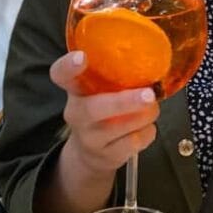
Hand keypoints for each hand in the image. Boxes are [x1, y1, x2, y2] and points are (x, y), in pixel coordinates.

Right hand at [50, 50, 159, 177]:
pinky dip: (147, 131)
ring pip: (122, 127)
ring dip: (146, 115)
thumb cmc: (100, 109)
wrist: (90, 154)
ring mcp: (90, 138)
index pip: (60, 74)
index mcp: (75, 90)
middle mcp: (77, 113)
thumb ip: (112, 74)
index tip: (81, 57)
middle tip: (149, 95)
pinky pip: (135, 142)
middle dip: (125, 102)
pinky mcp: (107, 156)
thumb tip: (149, 55)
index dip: (68, 66)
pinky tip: (145, 127)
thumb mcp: (97, 90)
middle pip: (94, 109)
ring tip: (152, 107)